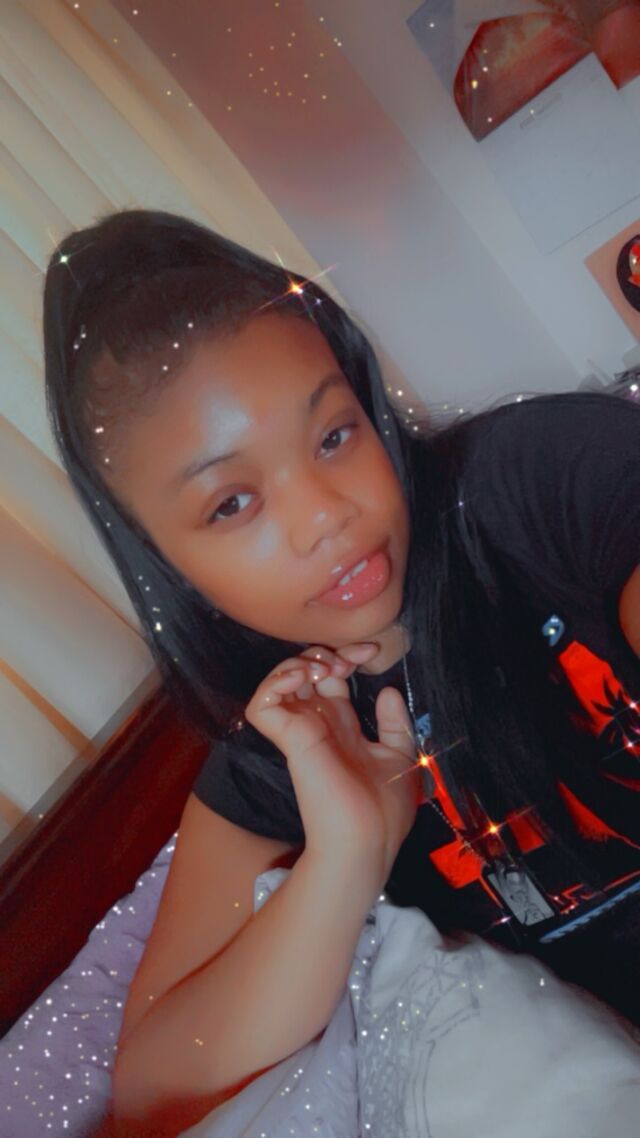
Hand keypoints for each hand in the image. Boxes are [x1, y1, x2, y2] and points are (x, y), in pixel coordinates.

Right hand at [244, 643, 420, 886]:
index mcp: (341, 726)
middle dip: (324, 653)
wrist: (368, 841)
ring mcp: (300, 731)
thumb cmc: (384, 811)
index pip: (331, 678)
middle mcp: (318, 724)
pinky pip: (262, 704)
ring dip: (297, 663)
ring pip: (277, 681)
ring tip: (321, 668)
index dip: (346, 657)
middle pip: (304, 672)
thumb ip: (394, 724)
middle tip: (345, 660)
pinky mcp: (289, 740)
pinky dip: (274, 683)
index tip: (370, 653)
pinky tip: (300, 677)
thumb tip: (387, 691)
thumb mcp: (400, 756)